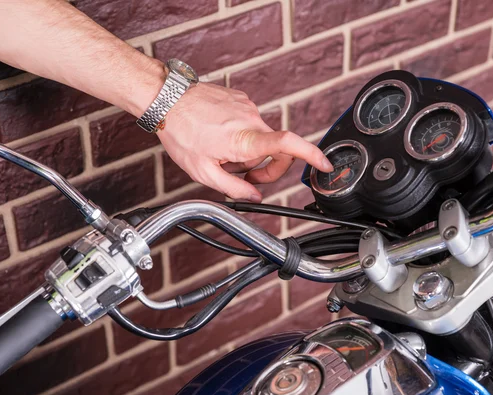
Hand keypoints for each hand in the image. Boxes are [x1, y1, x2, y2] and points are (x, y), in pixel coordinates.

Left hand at [156, 83, 333, 201]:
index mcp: (245, 140)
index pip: (288, 145)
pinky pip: (249, 123)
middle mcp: (251, 120)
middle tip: (245, 177)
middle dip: (265, 167)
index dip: (311, 155)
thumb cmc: (181, 133)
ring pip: (260, 138)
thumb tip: (253, 196)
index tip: (325, 164)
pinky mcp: (241, 99)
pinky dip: (240, 136)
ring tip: (222, 154)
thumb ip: (234, 188)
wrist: (167, 99)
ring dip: (248, 152)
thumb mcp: (203, 172)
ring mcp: (247, 107)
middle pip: (275, 150)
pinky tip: (219, 137)